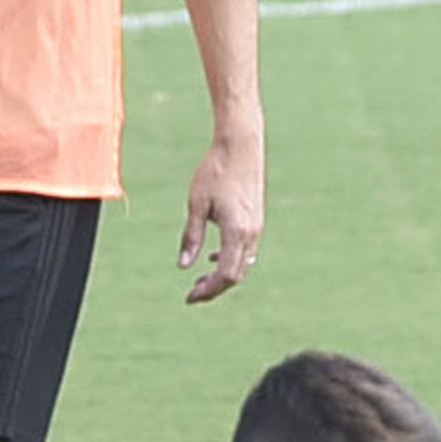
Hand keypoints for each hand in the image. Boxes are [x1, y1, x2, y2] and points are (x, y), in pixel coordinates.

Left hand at [178, 128, 264, 303]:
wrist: (241, 145)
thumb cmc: (215, 170)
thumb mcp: (196, 204)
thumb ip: (191, 237)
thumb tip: (183, 266)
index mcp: (236, 232)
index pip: (225, 275)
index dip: (208, 290)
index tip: (190, 296)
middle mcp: (251, 233)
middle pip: (235, 275)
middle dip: (214, 288)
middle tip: (192, 293)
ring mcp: (257, 227)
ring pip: (242, 264)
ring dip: (222, 275)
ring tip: (200, 279)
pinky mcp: (256, 220)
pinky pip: (246, 251)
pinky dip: (230, 260)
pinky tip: (212, 257)